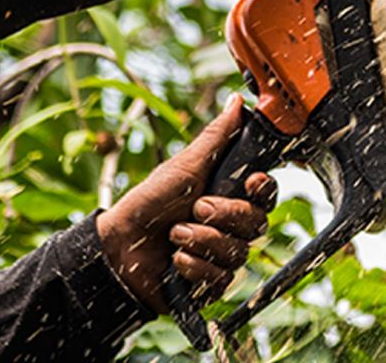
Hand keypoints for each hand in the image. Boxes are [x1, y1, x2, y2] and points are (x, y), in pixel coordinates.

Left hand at [96, 96, 278, 312]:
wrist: (118, 246)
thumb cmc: (149, 202)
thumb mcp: (185, 165)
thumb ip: (217, 136)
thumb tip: (238, 101)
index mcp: (232, 196)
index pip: (267, 194)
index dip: (263, 189)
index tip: (250, 182)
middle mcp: (233, 226)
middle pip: (258, 223)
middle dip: (224, 215)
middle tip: (195, 208)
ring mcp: (224, 256)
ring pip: (238, 252)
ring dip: (202, 240)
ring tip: (174, 234)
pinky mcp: (211, 283)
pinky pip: (221, 278)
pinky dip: (194, 266)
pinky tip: (175, 260)